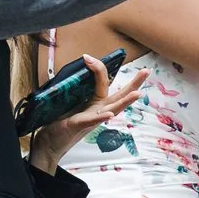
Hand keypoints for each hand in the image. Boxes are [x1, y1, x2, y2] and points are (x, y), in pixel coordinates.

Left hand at [30, 55, 145, 168]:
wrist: (52, 141)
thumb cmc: (61, 120)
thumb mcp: (70, 100)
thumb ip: (76, 88)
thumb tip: (73, 71)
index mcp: (97, 101)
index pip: (104, 82)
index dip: (99, 68)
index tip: (87, 57)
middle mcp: (99, 109)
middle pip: (120, 95)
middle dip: (135, 83)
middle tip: (146, 71)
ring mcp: (92, 118)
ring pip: (113, 108)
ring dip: (125, 101)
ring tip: (137, 93)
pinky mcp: (80, 125)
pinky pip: (93, 120)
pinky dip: (101, 117)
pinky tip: (110, 113)